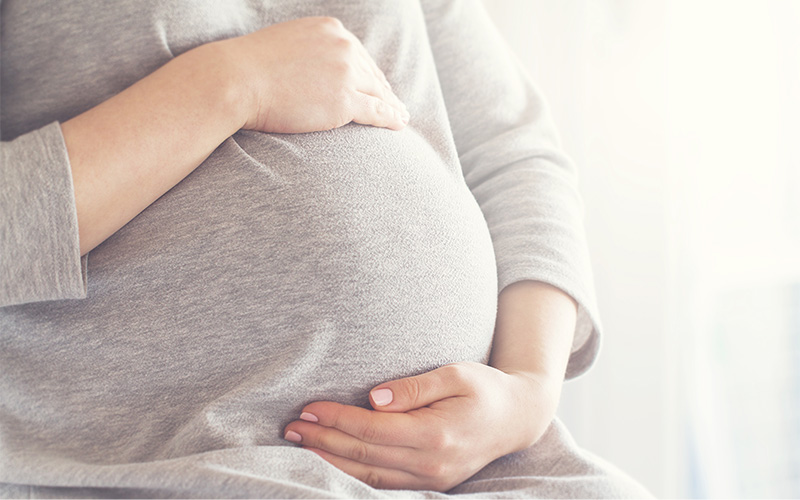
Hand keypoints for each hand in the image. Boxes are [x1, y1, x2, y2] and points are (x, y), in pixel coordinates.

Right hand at [218, 16, 408, 133]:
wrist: (236, 80)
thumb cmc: (250, 67)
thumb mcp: (286, 44)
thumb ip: (308, 51)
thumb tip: (315, 68)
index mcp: (331, 30)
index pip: (358, 54)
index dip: (369, 73)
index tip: (377, 85)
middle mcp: (344, 47)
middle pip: (371, 73)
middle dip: (384, 90)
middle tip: (395, 104)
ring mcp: (346, 73)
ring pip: (379, 93)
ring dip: (393, 106)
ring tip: (401, 117)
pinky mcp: (344, 101)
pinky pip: (377, 111)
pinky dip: (392, 119)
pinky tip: (399, 124)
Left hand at [282, 362, 560, 490]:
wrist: (517, 418)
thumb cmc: (485, 388)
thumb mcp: (456, 373)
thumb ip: (415, 387)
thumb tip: (374, 397)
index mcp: (436, 434)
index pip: (373, 430)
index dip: (337, 419)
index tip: (308, 407)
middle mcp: (431, 464)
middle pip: (364, 456)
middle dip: (324, 441)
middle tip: (291, 427)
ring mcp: (431, 479)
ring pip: (368, 477)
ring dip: (331, 461)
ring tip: (300, 444)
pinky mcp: (430, 484)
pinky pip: (382, 485)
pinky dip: (352, 475)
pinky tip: (331, 462)